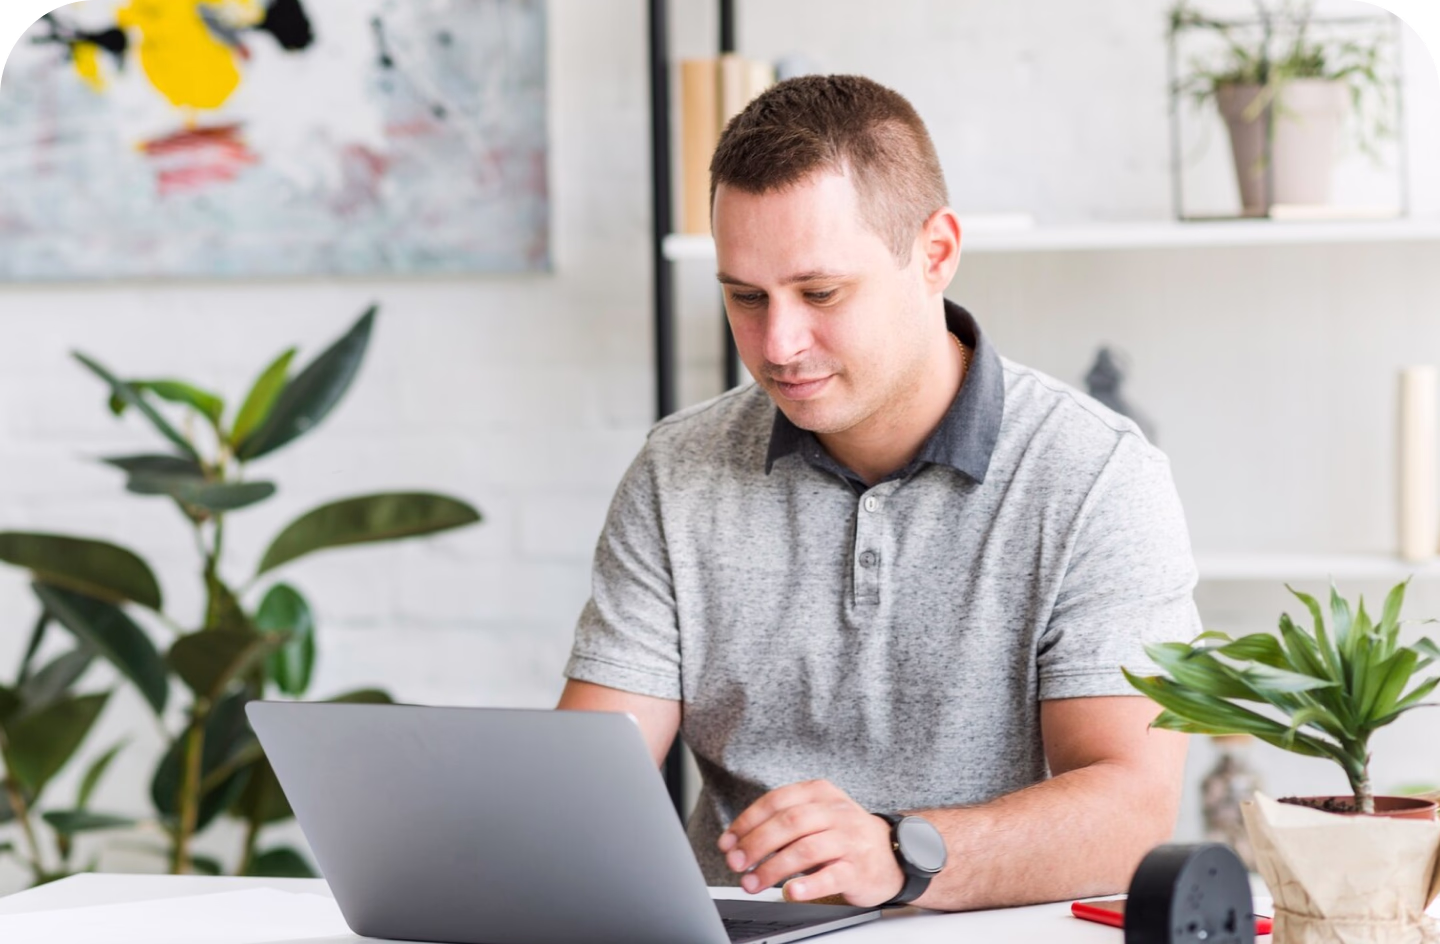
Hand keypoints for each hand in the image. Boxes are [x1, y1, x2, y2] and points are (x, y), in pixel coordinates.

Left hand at [716, 779, 905, 906]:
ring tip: (752, 883)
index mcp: (820, 793)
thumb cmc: (844, 835)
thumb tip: (736, 842)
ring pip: (806, 849)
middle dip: (755, 845)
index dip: (747, 822)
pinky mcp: (859, 868)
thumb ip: (782, 823)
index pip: (776, 801)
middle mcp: (836, 812)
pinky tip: (789, 892)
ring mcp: (850, 840)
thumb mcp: (817, 815)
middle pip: (789, 823)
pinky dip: (808, 885)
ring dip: (773, 868)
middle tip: (735, 864)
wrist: (895, 852)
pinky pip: (831, 876)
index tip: (727, 842)